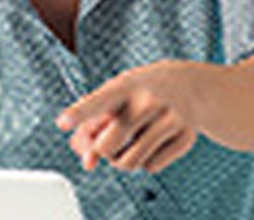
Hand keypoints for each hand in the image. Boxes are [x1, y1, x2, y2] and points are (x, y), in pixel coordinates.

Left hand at [55, 61, 200, 172]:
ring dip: (121, 160)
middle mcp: (148, 101)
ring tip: (128, 142)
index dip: (79, 113)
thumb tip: (87, 163)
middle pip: (106, 147)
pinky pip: (151, 167)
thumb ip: (92, 126)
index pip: (97, 102)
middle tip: (110, 138)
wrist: (191, 86)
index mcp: (125, 86)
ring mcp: (170, 119)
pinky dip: (146, 160)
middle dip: (102, 149)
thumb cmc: (141, 91)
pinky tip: (153, 141)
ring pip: (128, 163)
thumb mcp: (116, 96)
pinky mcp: (185, 137)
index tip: (62, 122)